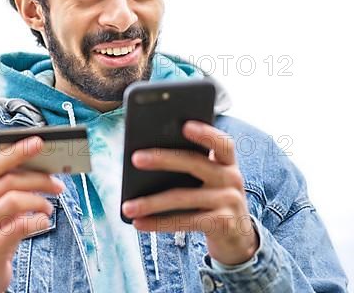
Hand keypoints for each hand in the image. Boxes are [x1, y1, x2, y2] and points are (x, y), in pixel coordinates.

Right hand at [0, 136, 64, 292]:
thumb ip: (9, 187)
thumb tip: (40, 165)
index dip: (17, 151)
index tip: (39, 143)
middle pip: (8, 181)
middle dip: (38, 179)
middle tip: (58, 184)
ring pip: (13, 201)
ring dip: (38, 201)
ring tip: (48, 207)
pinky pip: (19, 227)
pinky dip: (37, 221)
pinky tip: (43, 222)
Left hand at [121, 121, 258, 264]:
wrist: (238, 238)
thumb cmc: (212, 200)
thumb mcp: (209, 181)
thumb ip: (191, 167)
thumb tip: (147, 158)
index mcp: (226, 162)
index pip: (221, 142)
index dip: (205, 133)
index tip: (185, 125)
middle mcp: (231, 178)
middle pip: (194, 163)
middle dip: (163, 159)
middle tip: (135, 158)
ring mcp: (228, 201)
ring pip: (182, 197)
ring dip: (150, 202)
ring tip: (127, 206)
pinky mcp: (222, 224)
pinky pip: (184, 221)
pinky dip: (158, 223)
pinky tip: (139, 222)